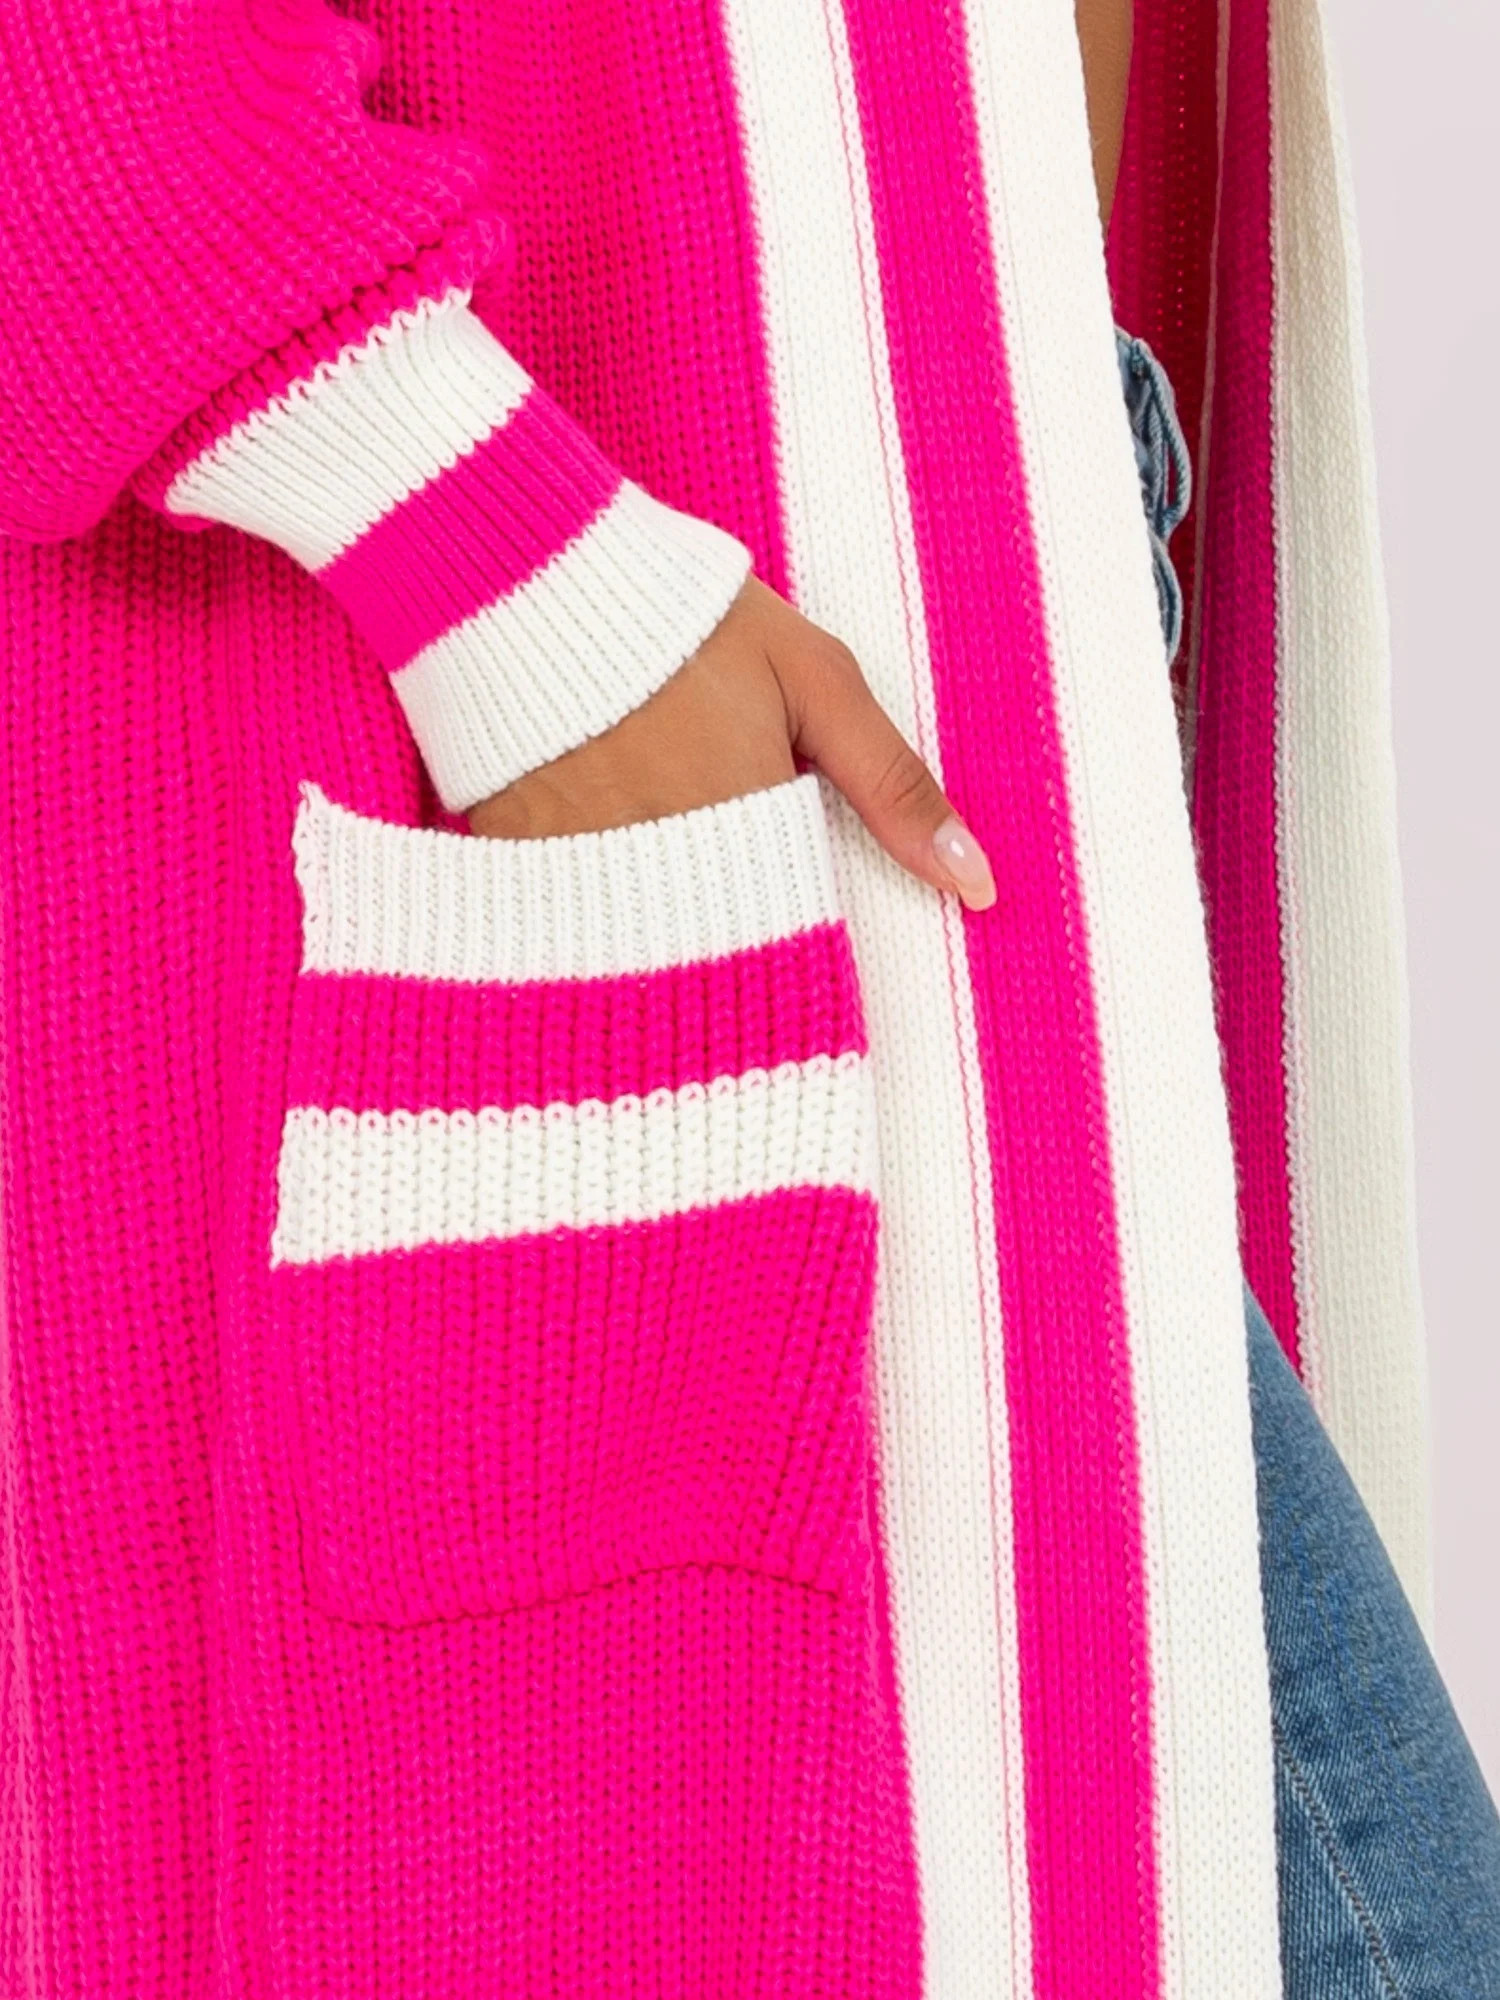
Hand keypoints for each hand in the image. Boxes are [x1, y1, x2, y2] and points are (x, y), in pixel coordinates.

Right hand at [466, 576, 995, 910]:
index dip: (801, 930)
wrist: (533, 573)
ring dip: (668, 921)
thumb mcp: (815, 681)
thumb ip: (896, 788)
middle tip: (727, 871)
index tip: (797, 907)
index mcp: (745, 825)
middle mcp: (660, 861)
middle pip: (719, 952)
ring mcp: (581, 865)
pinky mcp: (518, 858)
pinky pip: (574, 920)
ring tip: (668, 860)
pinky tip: (603, 862)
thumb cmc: (690, 619)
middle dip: (735, 927)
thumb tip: (975, 884)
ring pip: (646, 945)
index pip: (791, 935)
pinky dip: (598, 907)